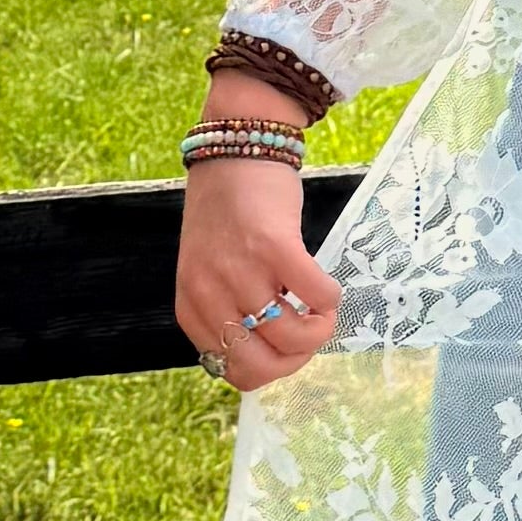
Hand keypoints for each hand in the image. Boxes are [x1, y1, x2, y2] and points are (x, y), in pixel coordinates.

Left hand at [172, 115, 341, 392]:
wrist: (236, 149)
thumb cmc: (228, 213)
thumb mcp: (210, 272)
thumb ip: (228, 311)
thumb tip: (271, 354)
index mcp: (191, 307)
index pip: (233, 370)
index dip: (271, 369)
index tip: (288, 349)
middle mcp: (210, 294)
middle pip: (262, 365)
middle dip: (297, 359)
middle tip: (311, 333)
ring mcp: (240, 270)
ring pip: (292, 336)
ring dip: (320, 329)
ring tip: (323, 309)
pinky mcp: (274, 246)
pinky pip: (316, 295)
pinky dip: (330, 298)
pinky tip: (327, 287)